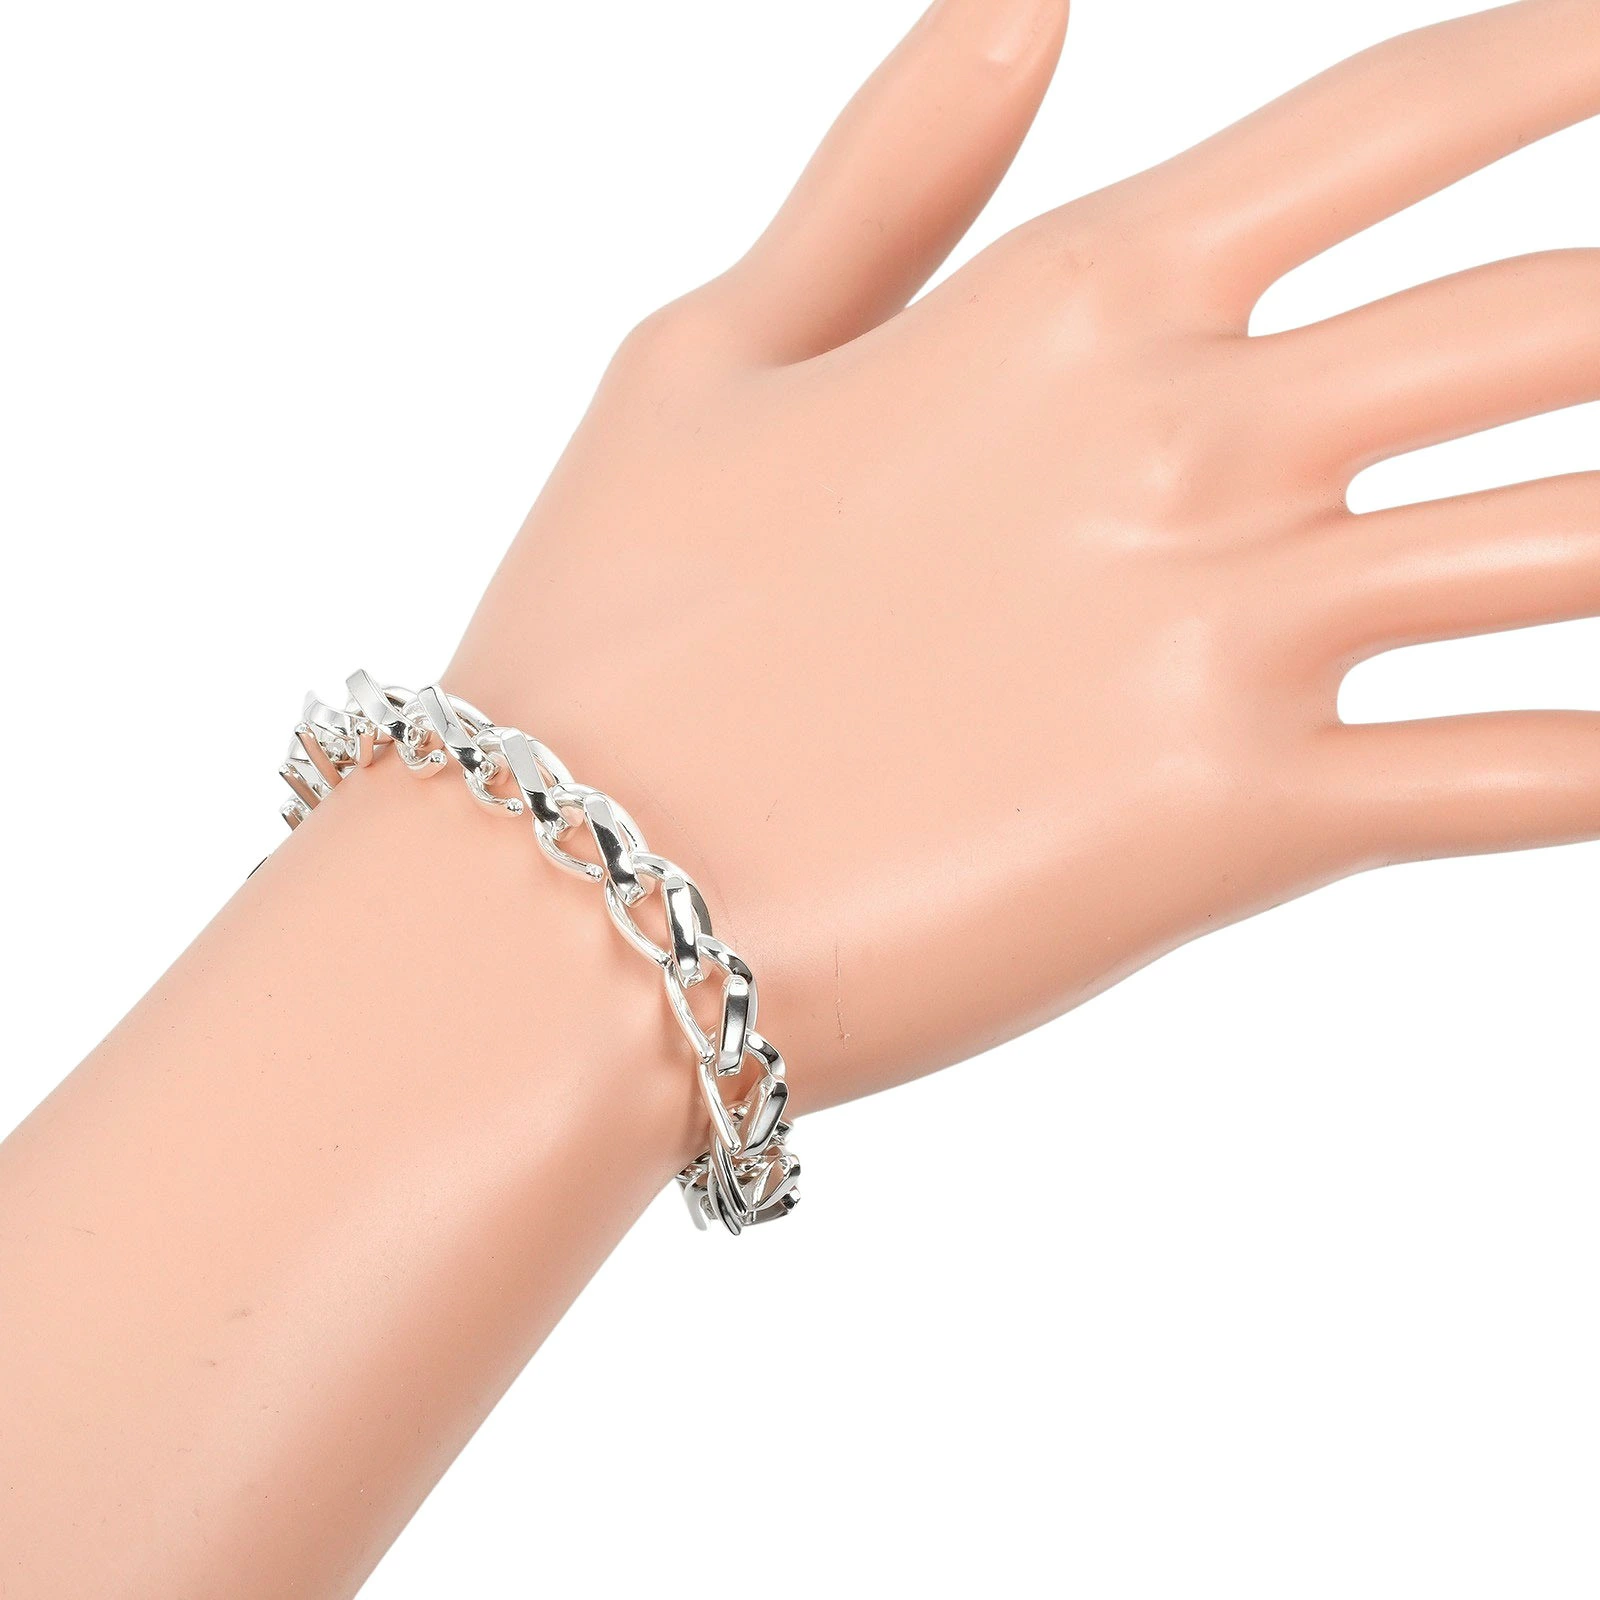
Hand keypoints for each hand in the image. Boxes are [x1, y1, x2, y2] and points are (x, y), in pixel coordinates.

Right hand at [448, 0, 1599, 1114]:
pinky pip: (1515, 778)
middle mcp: (1188, 438)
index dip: (1561, 63)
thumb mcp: (705, 360)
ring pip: (1573, 541)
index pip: (1398, 118)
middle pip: (1547, 327)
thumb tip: (1020, 9)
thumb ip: (880, 184)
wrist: (564, 897)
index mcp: (1072, 300)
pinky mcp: (1234, 826)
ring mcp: (1228, 632)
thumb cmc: (607, 629)